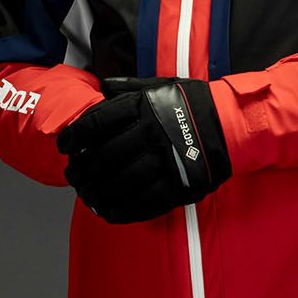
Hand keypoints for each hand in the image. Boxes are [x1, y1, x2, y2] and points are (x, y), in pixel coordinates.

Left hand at [56, 76, 231, 222]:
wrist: (233, 125)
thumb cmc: (192, 104)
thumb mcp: (161, 85)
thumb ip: (129, 88)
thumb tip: (102, 87)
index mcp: (144, 107)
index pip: (98, 123)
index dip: (75, 136)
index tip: (64, 146)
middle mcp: (152, 134)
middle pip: (104, 157)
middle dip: (82, 169)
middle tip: (73, 176)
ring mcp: (166, 162)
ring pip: (121, 183)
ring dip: (97, 193)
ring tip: (86, 195)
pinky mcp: (179, 185)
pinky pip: (144, 203)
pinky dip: (122, 210)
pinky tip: (107, 211)